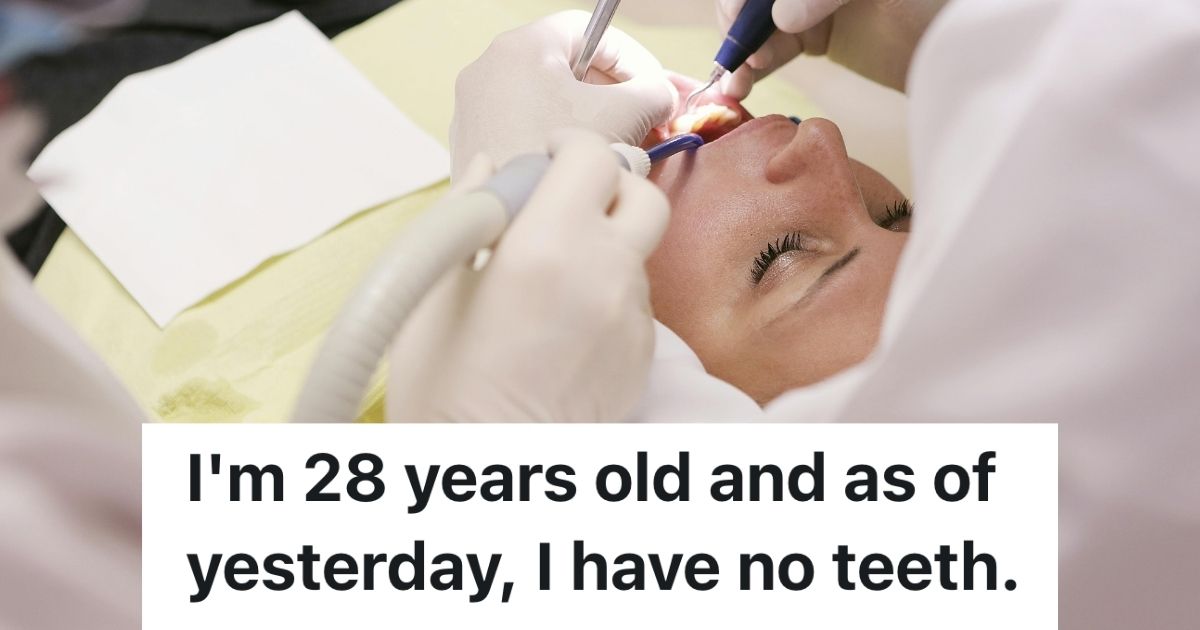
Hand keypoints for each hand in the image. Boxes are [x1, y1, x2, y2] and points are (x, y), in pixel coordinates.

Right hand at [387, 129, 669, 420]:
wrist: (493, 470)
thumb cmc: (446, 389)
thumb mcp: (435, 293)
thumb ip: (468, 214)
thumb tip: (488, 166)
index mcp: (549, 247)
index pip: (591, 157)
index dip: (567, 146)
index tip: (542, 156)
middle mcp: (606, 274)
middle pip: (641, 194)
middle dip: (606, 184)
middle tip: (562, 201)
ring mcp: (633, 317)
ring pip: (637, 250)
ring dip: (604, 242)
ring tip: (550, 277)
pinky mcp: (643, 355)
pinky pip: (635, 301)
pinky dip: (607, 292)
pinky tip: (563, 322)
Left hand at [449, 11, 675, 180]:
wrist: (507, 226)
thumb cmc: (557, 164)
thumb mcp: (624, 117)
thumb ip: (653, 93)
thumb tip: (663, 95)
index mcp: (522, 47)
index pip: (591, 29)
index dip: (633, 57)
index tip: (655, 88)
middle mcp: (488, 69)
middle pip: (567, 64)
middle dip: (613, 92)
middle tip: (645, 120)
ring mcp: (474, 107)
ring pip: (546, 99)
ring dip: (587, 117)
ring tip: (618, 148)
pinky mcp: (471, 143)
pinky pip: (524, 126)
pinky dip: (556, 137)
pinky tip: (581, 167)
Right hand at [716, 0, 948, 96]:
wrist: (968, 52)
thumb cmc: (941, 8)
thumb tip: (783, 17)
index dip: (746, 0)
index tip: (741, 20)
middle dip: (742, 23)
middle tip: (744, 56)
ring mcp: (813, 2)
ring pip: (760, 21)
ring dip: (742, 49)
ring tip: (738, 82)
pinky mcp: (817, 34)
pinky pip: (775, 45)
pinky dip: (754, 65)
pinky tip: (741, 84)